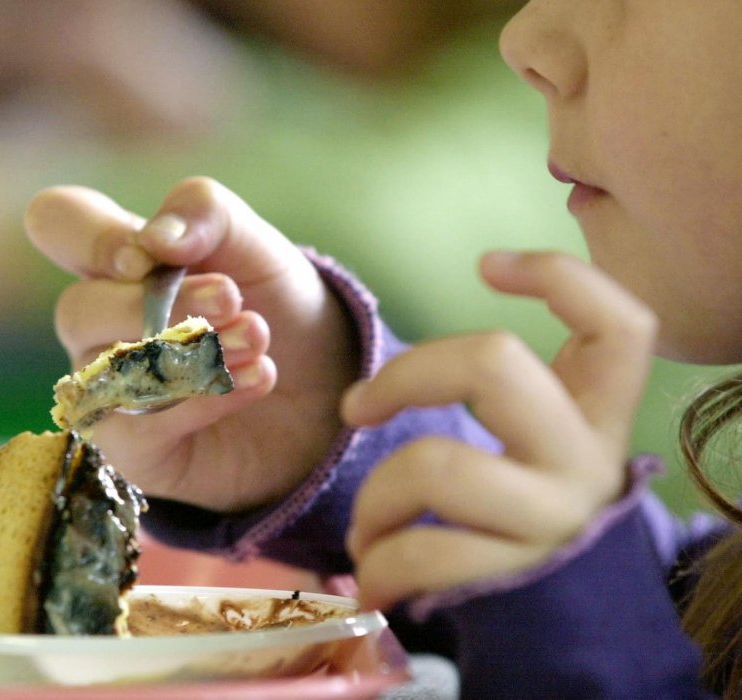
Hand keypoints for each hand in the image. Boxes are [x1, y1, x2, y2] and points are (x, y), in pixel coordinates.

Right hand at [25, 177, 358, 512]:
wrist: (321, 388)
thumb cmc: (273, 304)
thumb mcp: (256, 246)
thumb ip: (207, 215)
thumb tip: (157, 239)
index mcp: (114, 261)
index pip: (56, 223)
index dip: (94, 235)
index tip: (155, 254)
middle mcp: (96, 326)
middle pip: (76, 309)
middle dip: (161, 303)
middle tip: (233, 298)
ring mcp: (106, 390)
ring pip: (110, 372)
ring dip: (191, 352)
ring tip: (258, 338)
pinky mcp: (132, 448)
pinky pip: (142, 428)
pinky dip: (204, 399)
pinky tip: (257, 378)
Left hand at [343, 251, 656, 611]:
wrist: (558, 622)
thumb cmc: (521, 511)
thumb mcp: (534, 443)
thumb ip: (499, 395)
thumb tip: (370, 391)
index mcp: (597, 413)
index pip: (618, 325)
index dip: (562, 277)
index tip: (487, 265)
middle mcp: (588, 459)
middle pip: (494, 362)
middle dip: (403, 375)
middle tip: (356, 409)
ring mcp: (552, 518)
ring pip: (436, 465)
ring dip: (375, 500)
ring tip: (365, 531)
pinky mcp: (513, 574)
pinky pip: (423, 553)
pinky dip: (378, 563)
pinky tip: (369, 573)